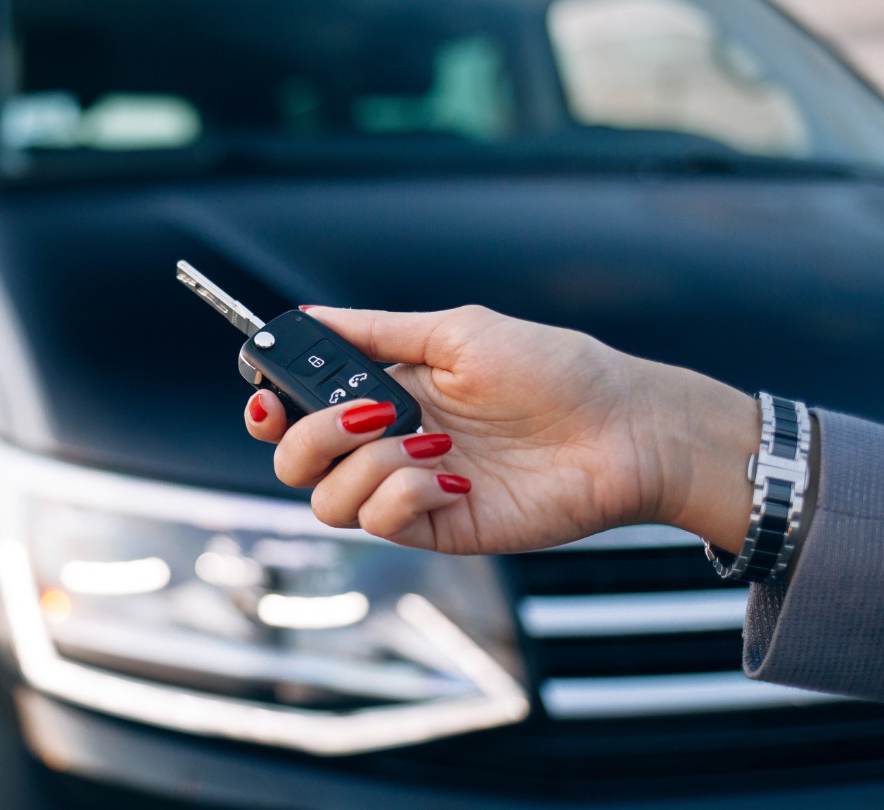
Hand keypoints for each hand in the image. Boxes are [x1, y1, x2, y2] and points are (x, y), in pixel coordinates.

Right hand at [245, 305, 758, 554]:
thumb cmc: (556, 369)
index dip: (267, 407)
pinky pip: (381, 522)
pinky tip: (452, 474)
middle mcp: (387, 444)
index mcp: (384, 392)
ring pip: (327, 500)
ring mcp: (410, 490)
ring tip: (431, 441)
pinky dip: (403, 495)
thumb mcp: (457, 331)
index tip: (266, 397)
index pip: (297, 411)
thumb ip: (375, 332)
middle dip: (309, 437)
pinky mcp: (438, 528)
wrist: (624, 429)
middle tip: (366, 414)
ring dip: (367, 465)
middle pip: (295, 462)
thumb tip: (306, 317)